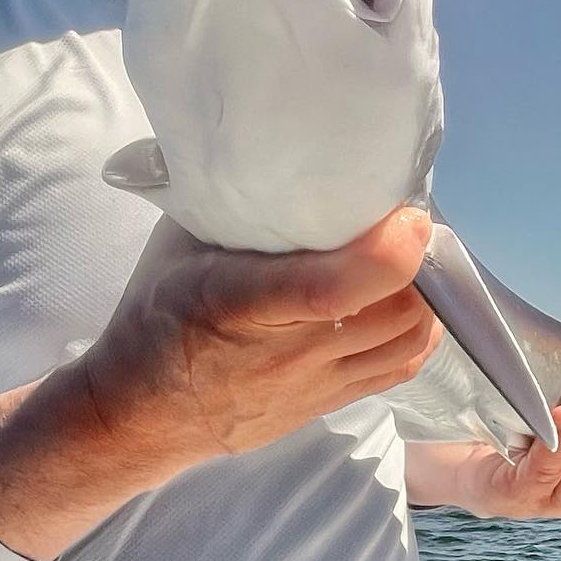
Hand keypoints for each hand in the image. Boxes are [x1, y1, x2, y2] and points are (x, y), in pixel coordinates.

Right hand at [82, 205, 444, 477]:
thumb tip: (273, 147)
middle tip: (402, 221)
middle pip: (392, 312)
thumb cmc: (156, 315)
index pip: (333, 289)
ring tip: (405, 260)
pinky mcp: (327, 405)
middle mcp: (287, 352)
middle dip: (415, 260)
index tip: (405, 215)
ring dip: (421, 296)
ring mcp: (313, 386)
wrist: (140, 413)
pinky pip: (397, 369)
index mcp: (241, 302)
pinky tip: (403, 302)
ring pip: (405, 341)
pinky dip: (414, 331)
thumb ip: (229, 200)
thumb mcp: (179, 245)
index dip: (386, 252)